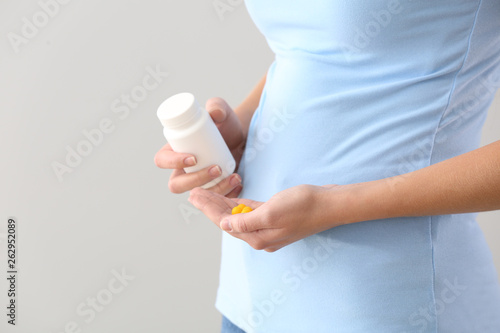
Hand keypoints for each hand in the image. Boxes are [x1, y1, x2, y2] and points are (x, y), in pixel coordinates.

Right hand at [154, 97, 245, 196]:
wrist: (242, 137)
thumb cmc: (225, 123)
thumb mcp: (222, 111)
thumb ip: (217, 106)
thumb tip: (214, 113)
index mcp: (174, 149)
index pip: (162, 160)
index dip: (173, 162)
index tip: (193, 158)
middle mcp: (181, 169)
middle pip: (176, 184)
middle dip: (195, 180)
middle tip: (216, 169)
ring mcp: (196, 181)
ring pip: (196, 194)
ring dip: (214, 189)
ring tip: (233, 176)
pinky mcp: (211, 189)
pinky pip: (213, 199)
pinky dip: (226, 195)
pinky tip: (238, 184)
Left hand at [188, 184, 344, 251]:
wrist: (330, 204)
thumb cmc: (304, 207)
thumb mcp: (272, 213)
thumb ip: (247, 221)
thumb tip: (225, 225)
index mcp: (258, 237)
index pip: (226, 223)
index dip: (208, 209)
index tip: (194, 196)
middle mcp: (261, 235)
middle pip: (229, 220)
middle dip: (211, 206)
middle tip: (193, 193)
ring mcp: (268, 227)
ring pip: (239, 215)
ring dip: (222, 204)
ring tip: (205, 193)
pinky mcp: (275, 216)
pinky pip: (251, 211)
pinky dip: (239, 204)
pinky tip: (228, 198)